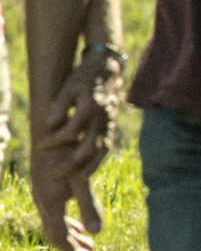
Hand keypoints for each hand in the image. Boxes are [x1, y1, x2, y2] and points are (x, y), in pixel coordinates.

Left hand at [38, 52, 123, 180]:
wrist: (107, 71)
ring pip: (101, 149)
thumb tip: (49, 124)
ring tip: (76, 179)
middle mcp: (102, 117)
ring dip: (89, 166)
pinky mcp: (111, 127)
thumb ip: (59, 105)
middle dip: (72, 161)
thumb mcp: (68, 87)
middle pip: (89, 145)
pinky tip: (87, 171)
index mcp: (90, 106)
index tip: (40, 145)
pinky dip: (98, 160)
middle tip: (55, 173)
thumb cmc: (83, 79)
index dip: (55, 140)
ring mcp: (109, 123)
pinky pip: (107, 147)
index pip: (72, 129)